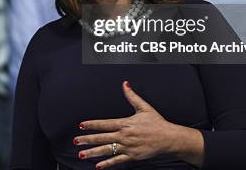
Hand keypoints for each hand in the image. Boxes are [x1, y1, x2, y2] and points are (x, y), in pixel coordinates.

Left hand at [74, 81, 199, 168]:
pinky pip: (118, 160)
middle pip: (102, 138)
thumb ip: (132, 96)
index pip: (104, 124)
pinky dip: (108, 163)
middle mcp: (124, 136)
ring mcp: (128, 147)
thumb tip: (125, 84)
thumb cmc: (156, 122)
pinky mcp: (133, 156)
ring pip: (107, 150)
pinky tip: (98, 166)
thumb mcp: (144, 107)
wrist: (169, 138)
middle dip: (87, 139)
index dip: (92, 124)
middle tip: (76, 141)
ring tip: (81, 154)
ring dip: (93, 153)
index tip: (82, 125)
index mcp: (125, 123)